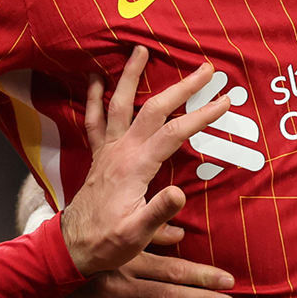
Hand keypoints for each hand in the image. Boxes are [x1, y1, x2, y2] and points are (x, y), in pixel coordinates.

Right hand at [57, 246, 235, 297]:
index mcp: (126, 260)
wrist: (49, 268)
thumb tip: (183, 232)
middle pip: (168, 297)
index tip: (228, 281)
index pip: (172, 271)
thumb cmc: (93, 246)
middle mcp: (120, 287)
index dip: (202, 276)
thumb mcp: (119, 233)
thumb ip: (151, 232)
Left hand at [61, 46, 231, 275]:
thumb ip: (158, 214)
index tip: (224, 101)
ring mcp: (107, 150)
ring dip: (131, 75)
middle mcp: (120, 151)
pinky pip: (93, 119)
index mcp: (136, 167)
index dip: (201, 115)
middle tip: (205, 68)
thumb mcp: (137, 235)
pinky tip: (95, 78)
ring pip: (119, 103)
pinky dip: (94, 96)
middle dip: (182, 87)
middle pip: (154, 108)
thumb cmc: (108, 243)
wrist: (72, 248)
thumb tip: (180, 193)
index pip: (175, 133)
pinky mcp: (98, 155)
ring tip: (141, 49)